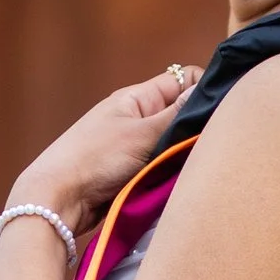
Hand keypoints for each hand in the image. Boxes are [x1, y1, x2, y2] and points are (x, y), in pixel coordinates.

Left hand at [11, 63, 201, 240]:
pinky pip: (164, 166)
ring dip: (185, 154)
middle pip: (183, 114)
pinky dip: (172, 173)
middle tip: (213, 143)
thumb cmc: (94, 159)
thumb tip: (208, 92)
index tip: (221, 111)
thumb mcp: (142, 133)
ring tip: (196, 164)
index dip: (206, 90)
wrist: (58, 199)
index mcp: (138, 98)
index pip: (185, 80)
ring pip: (175, 143)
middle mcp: (138, 118)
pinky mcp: (134, 173)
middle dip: (198, 126)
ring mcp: (136, 146)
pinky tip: (181, 181)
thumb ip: (177, 115)